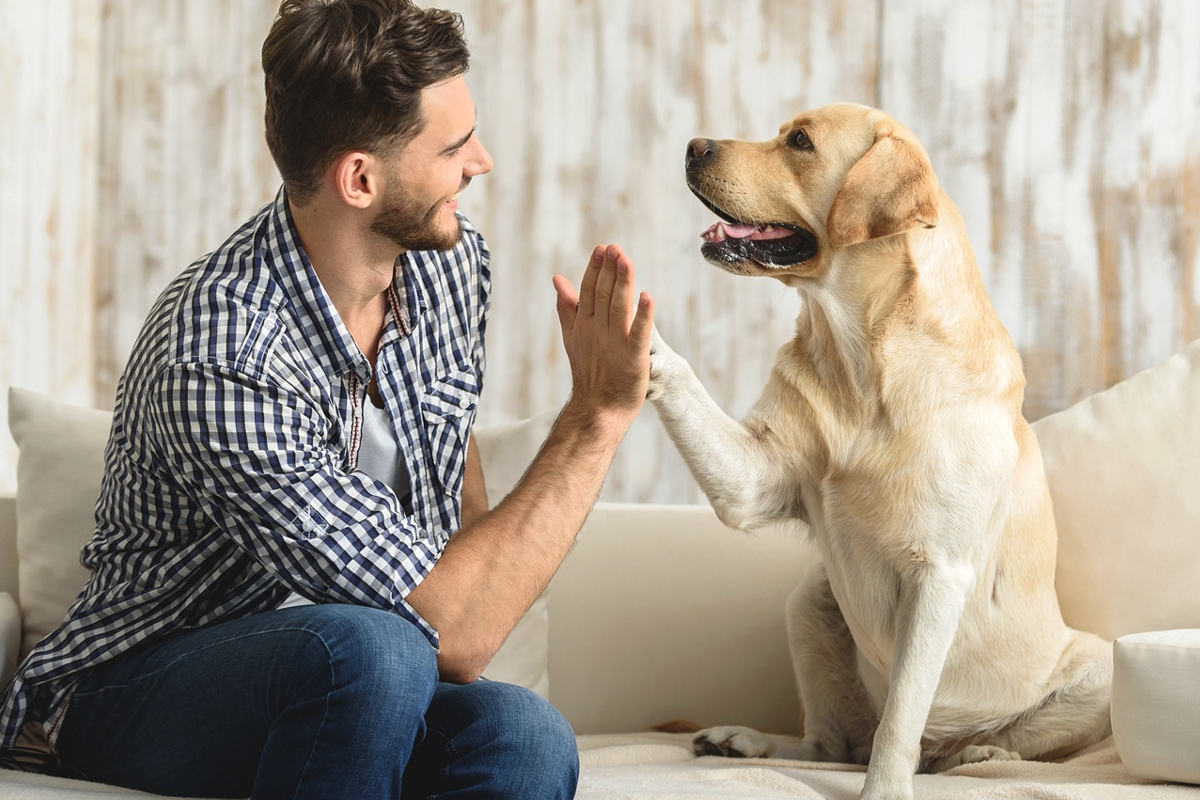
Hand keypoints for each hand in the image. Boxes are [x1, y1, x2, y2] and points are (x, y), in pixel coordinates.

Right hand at [552, 244, 653, 426]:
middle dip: (609, 270)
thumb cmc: (590, 373)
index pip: (589, 290)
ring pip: (618, 307)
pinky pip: (639, 333)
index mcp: (586, 324)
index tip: (602, 249)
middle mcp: (599, 330)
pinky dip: (643, 315)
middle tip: (615, 248)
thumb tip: (558, 279)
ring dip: (623, 283)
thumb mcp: (573, 337)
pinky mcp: (633, 357)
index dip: (596, 269)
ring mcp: (615, 343)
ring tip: (626, 261)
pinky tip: (647, 297)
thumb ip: (567, 308)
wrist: (598, 409)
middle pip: (603, 294)